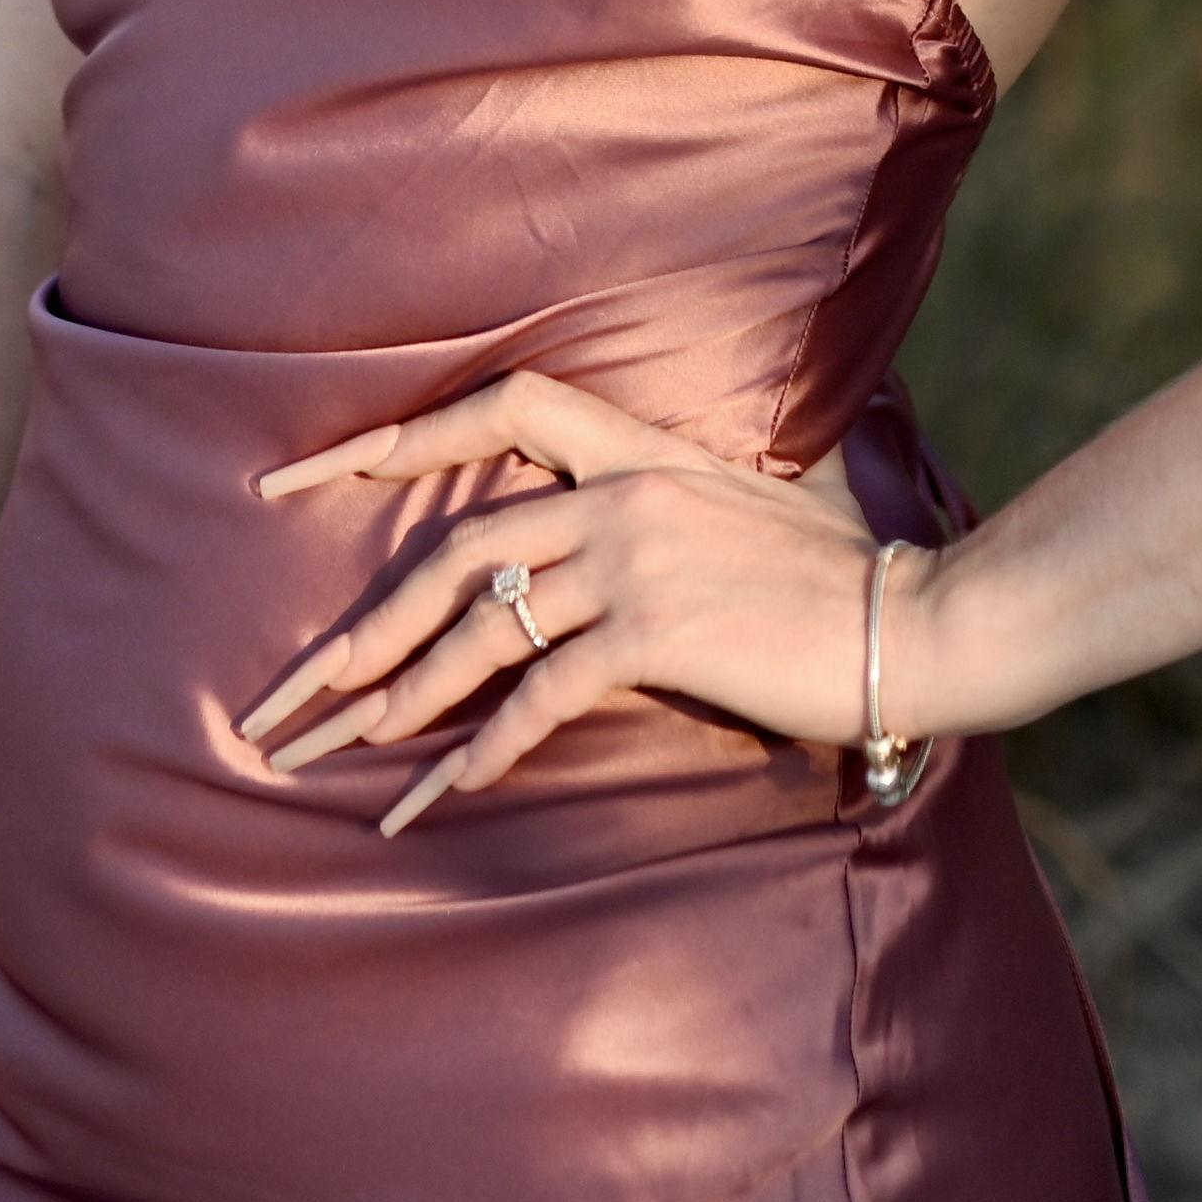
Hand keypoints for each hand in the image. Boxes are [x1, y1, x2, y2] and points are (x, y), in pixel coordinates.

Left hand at [240, 369, 893, 839]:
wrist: (918, 620)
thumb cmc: (833, 582)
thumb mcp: (737, 513)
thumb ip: (658, 510)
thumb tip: (590, 544)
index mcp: (636, 449)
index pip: (493, 407)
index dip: (391, 440)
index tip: (294, 478)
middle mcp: (622, 490)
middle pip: (451, 548)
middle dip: (356, 631)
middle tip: (282, 697)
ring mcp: (636, 556)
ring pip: (478, 625)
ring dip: (398, 701)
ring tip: (337, 755)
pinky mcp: (656, 628)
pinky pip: (538, 693)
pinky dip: (479, 749)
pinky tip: (436, 794)